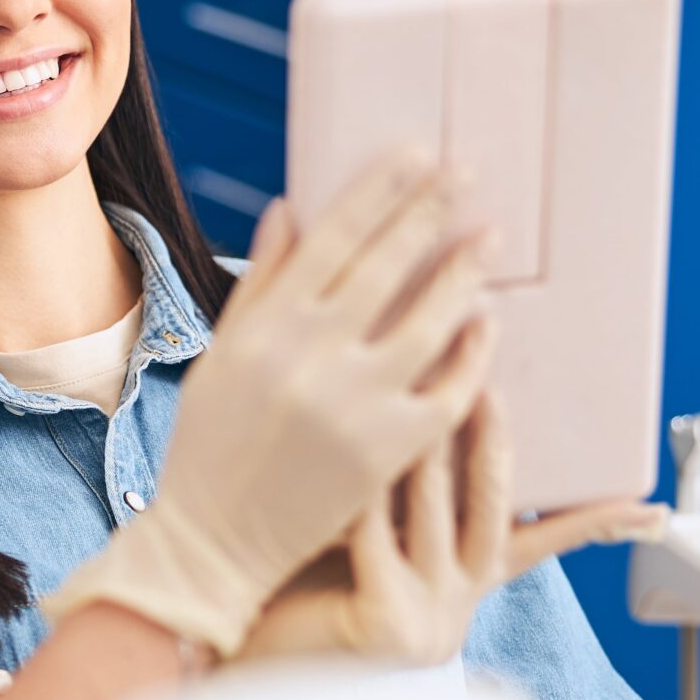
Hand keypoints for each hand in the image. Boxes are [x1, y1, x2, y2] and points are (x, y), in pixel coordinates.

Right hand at [43, 154, 495, 659]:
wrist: (212, 544)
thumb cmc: (210, 447)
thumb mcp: (222, 356)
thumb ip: (262, 283)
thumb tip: (291, 207)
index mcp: (264, 328)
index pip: (333, 239)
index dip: (378, 192)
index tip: (413, 155)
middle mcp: (309, 359)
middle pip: (385, 267)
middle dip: (428, 213)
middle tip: (465, 172)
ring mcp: (353, 406)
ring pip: (427, 322)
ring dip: (463, 274)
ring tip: (490, 237)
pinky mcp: (388, 452)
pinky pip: (448, 391)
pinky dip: (471, 353)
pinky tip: (486, 323)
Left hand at [238, 399, 670, 666]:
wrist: (232, 656)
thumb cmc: (288, 583)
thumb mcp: (358, 532)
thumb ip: (395, 484)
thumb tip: (417, 403)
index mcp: (461, 584)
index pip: (541, 545)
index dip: (596, 521)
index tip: (649, 506)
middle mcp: (454, 606)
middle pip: (494, 511)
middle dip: (490, 442)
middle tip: (485, 382)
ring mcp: (425, 620)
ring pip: (435, 516)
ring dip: (424, 449)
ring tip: (415, 391)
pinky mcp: (385, 627)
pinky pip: (378, 538)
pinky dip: (366, 490)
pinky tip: (347, 450)